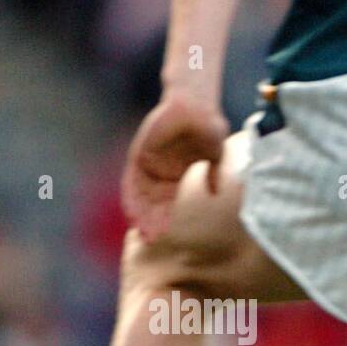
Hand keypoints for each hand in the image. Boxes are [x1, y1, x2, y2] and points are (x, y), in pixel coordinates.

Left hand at [121, 91, 229, 240]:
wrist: (195, 106)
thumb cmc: (208, 127)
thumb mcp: (215, 156)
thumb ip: (212, 175)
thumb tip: (214, 193)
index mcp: (175, 175)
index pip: (166, 203)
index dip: (164, 219)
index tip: (162, 236)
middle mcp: (159, 172)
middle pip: (151, 203)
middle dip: (150, 221)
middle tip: (151, 239)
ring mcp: (148, 163)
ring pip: (140, 195)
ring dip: (140, 214)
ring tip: (142, 231)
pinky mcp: (140, 155)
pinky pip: (132, 181)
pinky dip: (132, 197)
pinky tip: (132, 213)